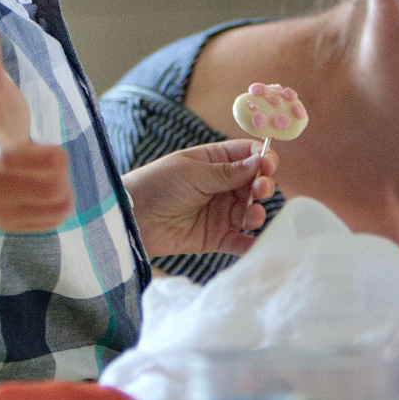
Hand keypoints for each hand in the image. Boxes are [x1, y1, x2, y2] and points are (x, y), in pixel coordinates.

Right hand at [0, 15, 73, 231]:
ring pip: (52, 204)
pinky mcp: (5, 223)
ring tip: (46, 167)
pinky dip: (59, 204)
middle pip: (43, 185)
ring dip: (61, 185)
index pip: (8, 159)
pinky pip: (51, 220)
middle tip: (52, 150)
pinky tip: (46, 186)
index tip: (63, 155)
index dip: (37, 161)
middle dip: (59, 168)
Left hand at [125, 138, 277, 258]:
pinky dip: (251, 243)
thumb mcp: (193, 173)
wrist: (131, 218)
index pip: (248, 155)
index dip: (262, 159)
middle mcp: (221, 186)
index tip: (267, 166)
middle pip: (254, 184)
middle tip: (260, 189)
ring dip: (257, 213)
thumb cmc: (157, 185)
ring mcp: (220, 212)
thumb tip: (260, 161)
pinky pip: (239, 241)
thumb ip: (227, 172)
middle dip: (263, 186)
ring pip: (250, 212)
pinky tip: (260, 243)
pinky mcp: (215, 237)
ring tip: (251, 215)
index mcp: (214, 161)